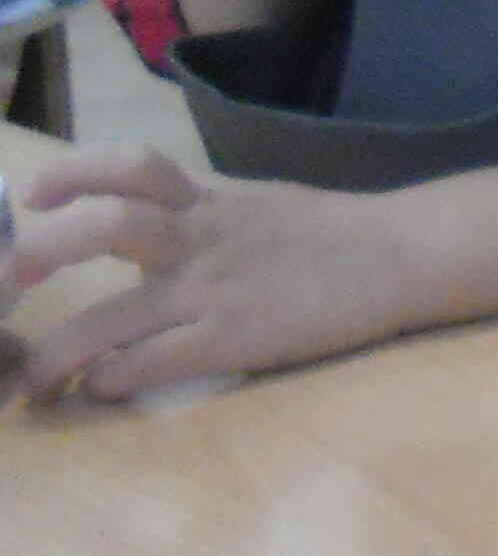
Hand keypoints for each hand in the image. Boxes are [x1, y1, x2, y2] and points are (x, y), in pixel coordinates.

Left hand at [2, 145, 417, 399]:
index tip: (32, 194)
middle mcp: (200, 237)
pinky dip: (112, 377)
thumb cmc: (330, 232)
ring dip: (57, 348)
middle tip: (11, 279)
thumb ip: (195, 209)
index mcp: (207, 199)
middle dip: (41, 252)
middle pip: (105, 228)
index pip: (128, 167)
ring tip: (29, 375)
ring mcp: (214, 290)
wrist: (401, 257)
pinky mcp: (234, 338)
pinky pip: (153, 361)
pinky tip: (98, 387)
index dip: (69, 174)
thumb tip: (139, 218)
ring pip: (112, 316)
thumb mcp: (254, 201)